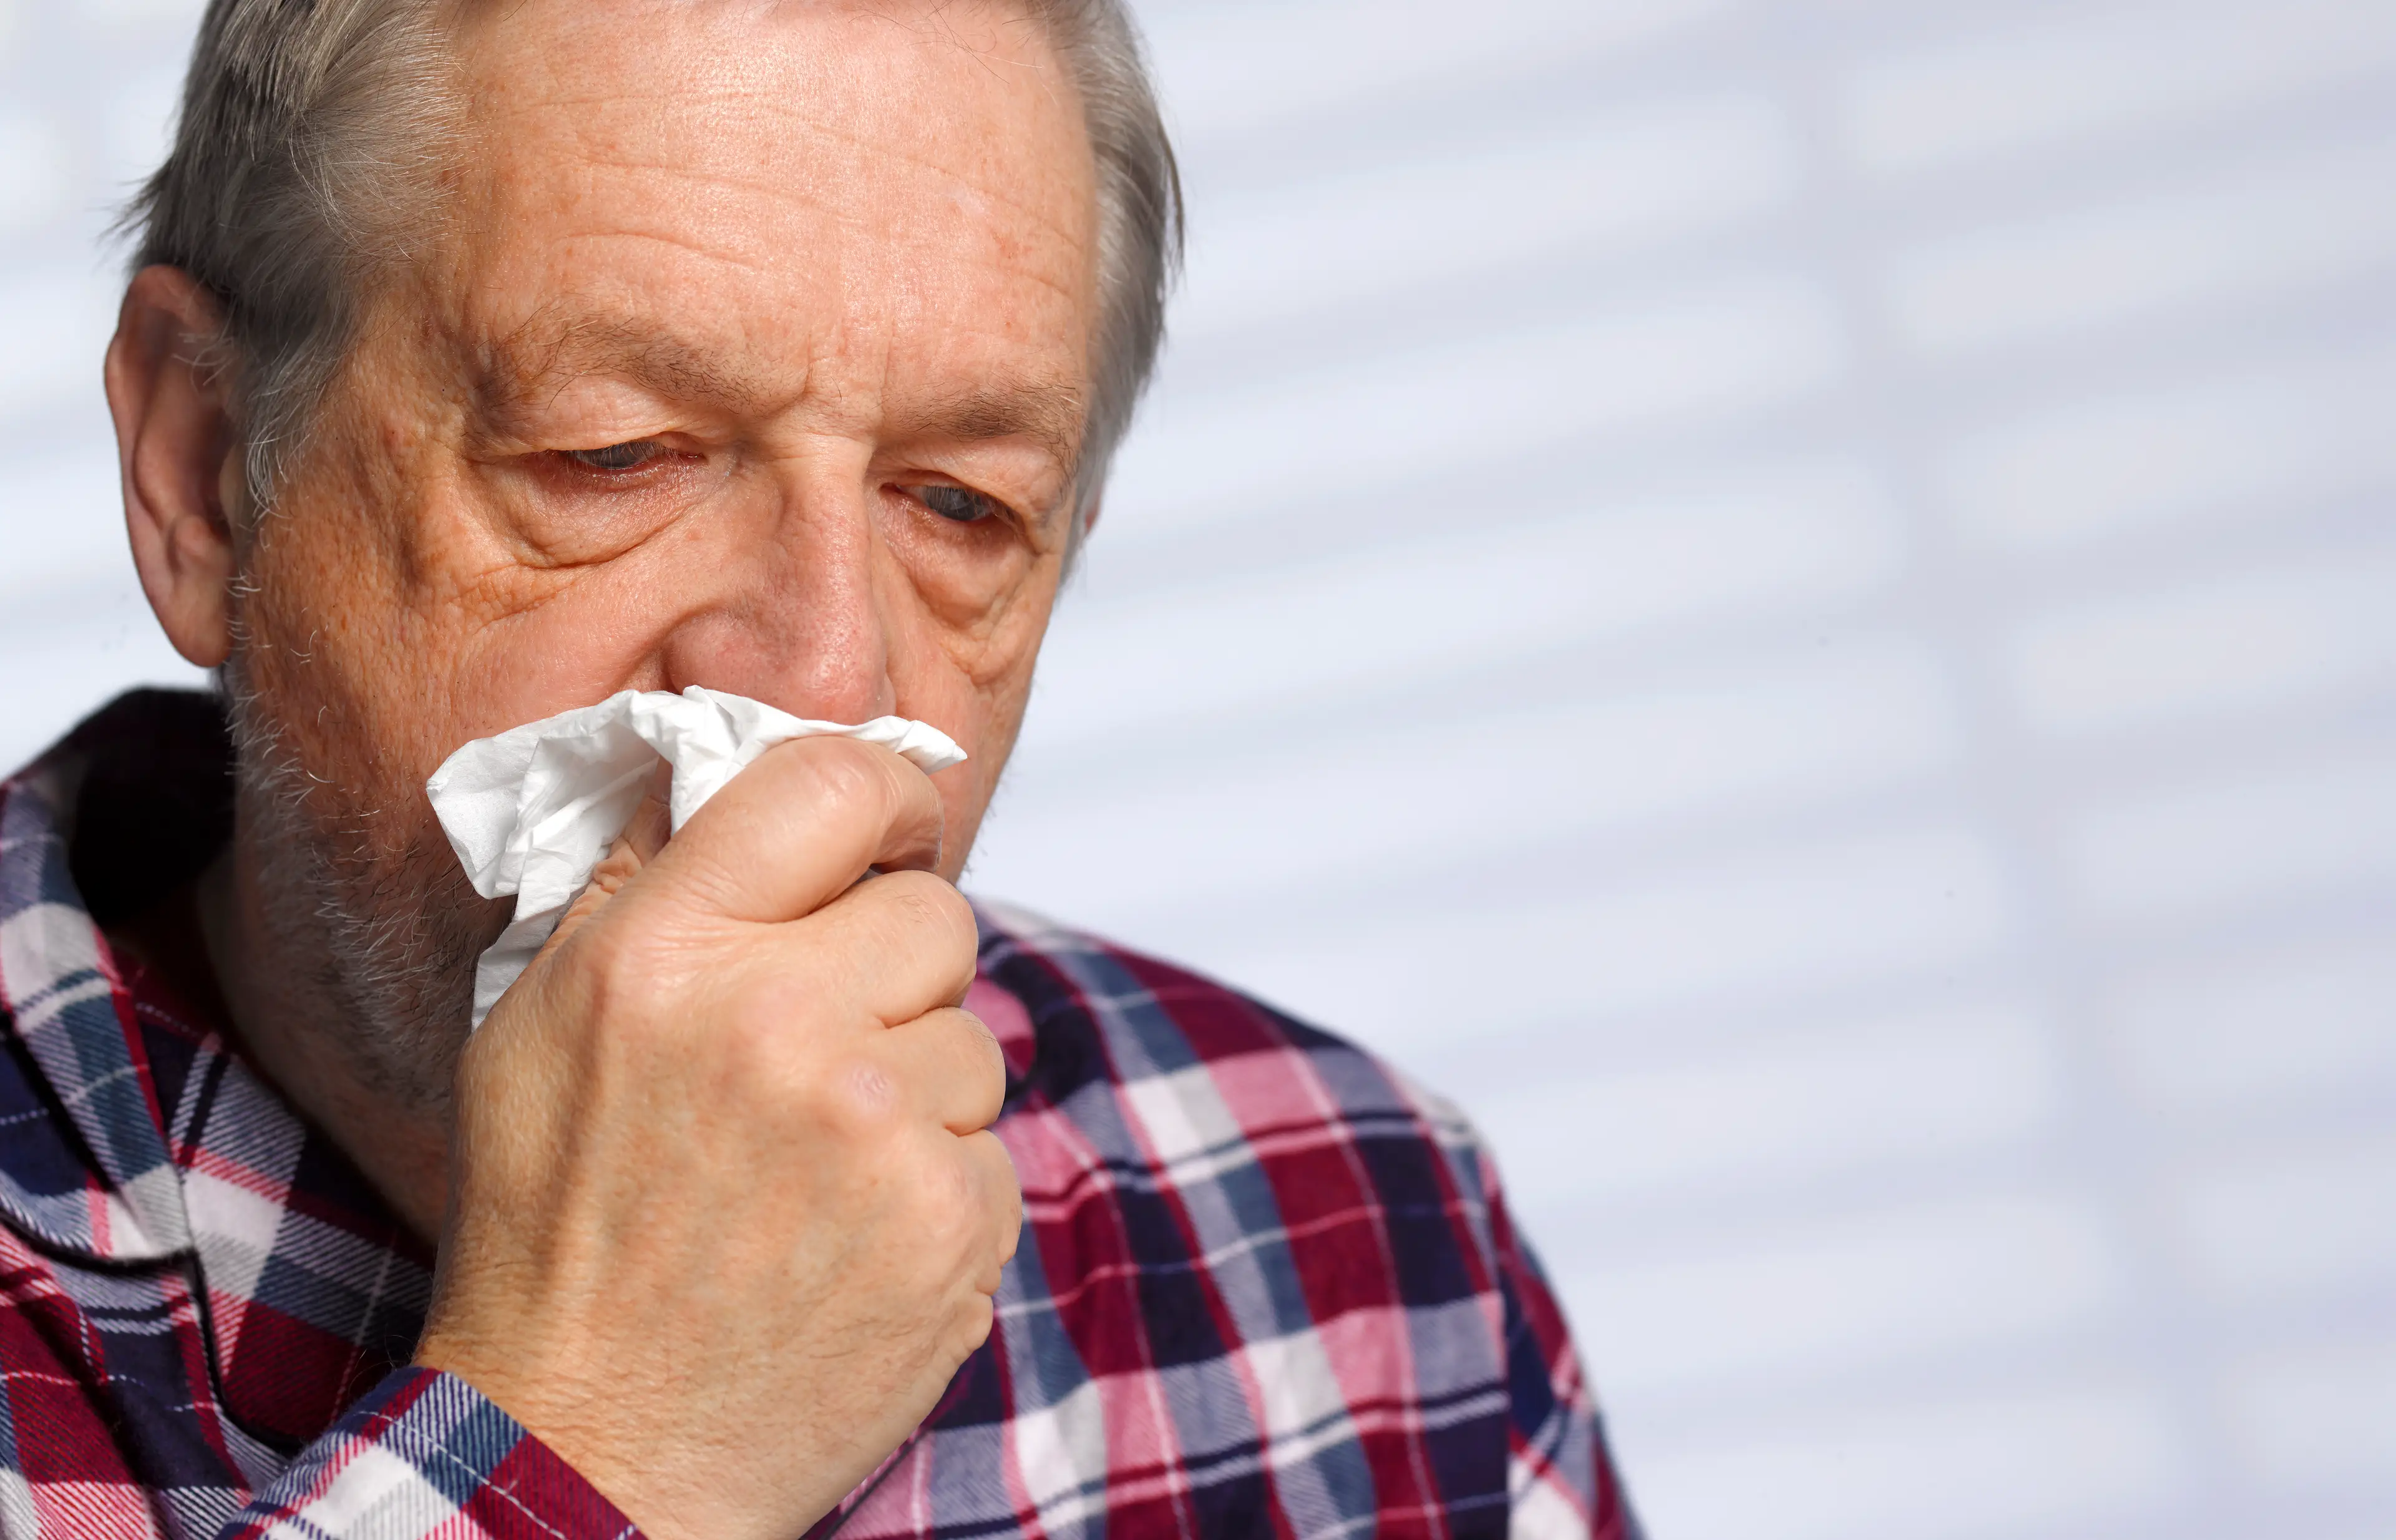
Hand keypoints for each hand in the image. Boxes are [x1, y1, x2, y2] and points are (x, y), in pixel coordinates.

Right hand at [414, 738, 1018, 1539]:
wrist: (592, 1447)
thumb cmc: (559, 1230)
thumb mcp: (539, 1023)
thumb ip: (641, 878)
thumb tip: (723, 753)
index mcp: (662, 954)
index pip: (831, 780)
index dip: (884, 794)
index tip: (889, 831)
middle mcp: (774, 1023)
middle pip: (934, 912)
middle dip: (893, 967)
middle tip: (820, 1050)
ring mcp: (873, 1129)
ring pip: (973, 1037)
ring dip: (916, 1091)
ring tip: (811, 1171)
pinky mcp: (946, 1224)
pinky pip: (991, 1149)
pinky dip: (936, 1191)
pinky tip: (848, 1240)